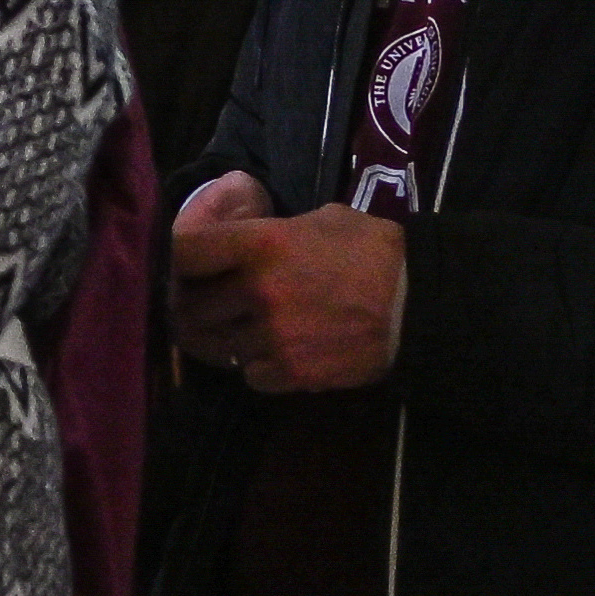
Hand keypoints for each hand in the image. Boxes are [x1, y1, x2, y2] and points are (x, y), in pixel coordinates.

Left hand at [169, 185, 409, 394]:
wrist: (417, 304)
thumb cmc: (373, 250)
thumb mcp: (320, 220)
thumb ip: (273, 233)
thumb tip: (247, 241)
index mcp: (260, 245)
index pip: (185, 252)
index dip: (177, 259)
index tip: (184, 265)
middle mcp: (255, 292)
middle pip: (192, 308)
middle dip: (197, 307)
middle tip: (208, 304)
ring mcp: (270, 337)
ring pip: (219, 346)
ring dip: (228, 339)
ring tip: (247, 329)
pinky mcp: (289, 373)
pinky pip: (250, 375)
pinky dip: (258, 367)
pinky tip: (277, 352)